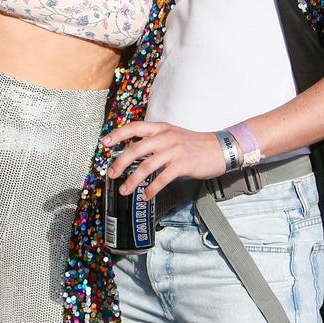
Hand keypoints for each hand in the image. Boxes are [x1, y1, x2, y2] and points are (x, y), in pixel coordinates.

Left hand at [102, 121, 226, 199]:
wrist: (219, 148)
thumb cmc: (193, 144)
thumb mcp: (172, 135)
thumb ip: (154, 140)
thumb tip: (133, 153)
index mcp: (161, 128)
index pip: (135, 127)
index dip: (118, 134)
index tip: (104, 142)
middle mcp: (165, 137)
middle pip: (136, 149)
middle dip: (120, 163)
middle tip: (111, 174)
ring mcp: (174, 151)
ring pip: (146, 166)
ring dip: (133, 180)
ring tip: (124, 190)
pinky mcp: (182, 165)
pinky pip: (162, 179)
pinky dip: (151, 189)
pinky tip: (145, 195)